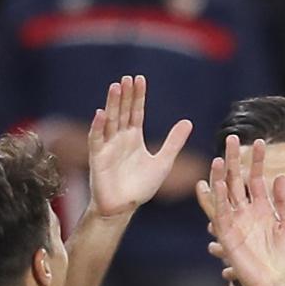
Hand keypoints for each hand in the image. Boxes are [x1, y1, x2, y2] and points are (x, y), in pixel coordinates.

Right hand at [87, 75, 192, 218]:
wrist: (124, 207)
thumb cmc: (141, 186)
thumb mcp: (163, 162)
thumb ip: (174, 142)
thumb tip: (188, 122)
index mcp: (133, 138)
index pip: (136, 112)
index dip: (138, 97)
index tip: (140, 79)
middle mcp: (119, 138)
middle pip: (122, 112)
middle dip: (125, 96)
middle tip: (128, 78)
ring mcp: (107, 147)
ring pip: (109, 121)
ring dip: (112, 104)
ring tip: (116, 87)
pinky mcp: (97, 158)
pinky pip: (97, 140)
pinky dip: (98, 127)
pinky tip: (101, 113)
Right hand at [199, 134, 284, 285]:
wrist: (277, 284)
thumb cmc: (284, 259)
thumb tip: (280, 176)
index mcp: (262, 208)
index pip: (257, 179)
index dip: (258, 161)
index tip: (260, 141)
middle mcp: (246, 212)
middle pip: (237, 180)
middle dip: (234, 160)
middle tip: (232, 138)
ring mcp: (236, 222)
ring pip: (224, 194)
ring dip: (221, 176)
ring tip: (219, 158)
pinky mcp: (228, 235)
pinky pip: (220, 214)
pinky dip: (217, 199)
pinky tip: (215, 183)